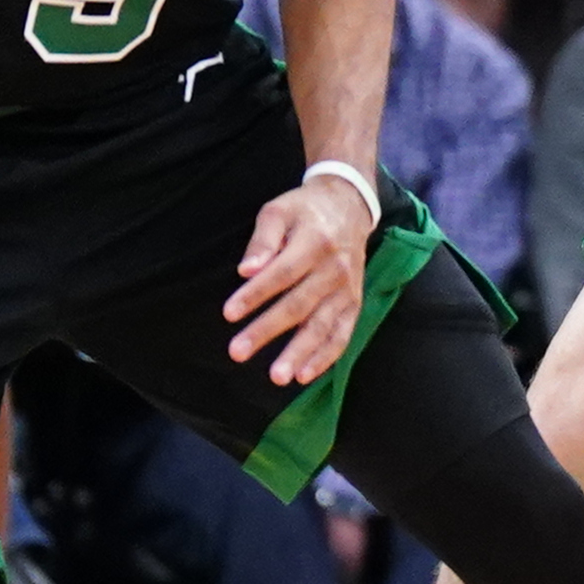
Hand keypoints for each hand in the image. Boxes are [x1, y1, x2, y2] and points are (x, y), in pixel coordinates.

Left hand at [225, 172, 375, 385]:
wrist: (350, 207)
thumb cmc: (304, 211)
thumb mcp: (278, 211)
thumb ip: (262, 240)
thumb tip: (246, 270)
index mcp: (315, 241)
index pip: (282, 273)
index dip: (256, 294)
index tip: (228, 314)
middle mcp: (335, 268)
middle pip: (299, 304)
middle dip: (267, 330)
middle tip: (236, 352)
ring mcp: (348, 289)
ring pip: (322, 325)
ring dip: (299, 353)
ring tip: (277, 377)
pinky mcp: (354, 303)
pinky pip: (343, 334)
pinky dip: (326, 357)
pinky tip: (305, 375)